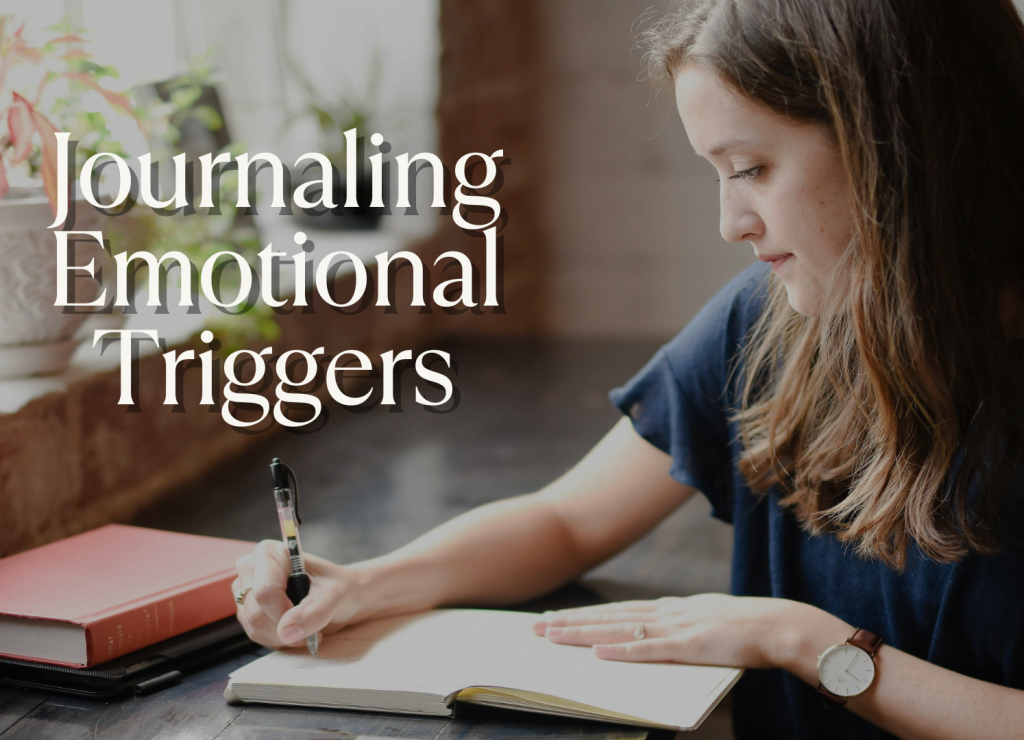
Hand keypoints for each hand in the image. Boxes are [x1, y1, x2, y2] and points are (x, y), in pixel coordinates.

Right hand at [232, 540, 367, 648]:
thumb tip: (287, 631)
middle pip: (256, 612)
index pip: (265, 592)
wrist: (341, 597)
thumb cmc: (339, 587)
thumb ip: (315, 611)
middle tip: (312, 627)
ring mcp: (245, 590)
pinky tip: (294, 630)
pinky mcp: (246, 610)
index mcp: (270, 553)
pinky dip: (278, 639)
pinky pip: (256, 635)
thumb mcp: (337, 595)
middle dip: (286, 628)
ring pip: (254, 627)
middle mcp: (251, 568)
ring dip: (283, 636)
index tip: (307, 619)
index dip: (284, 613)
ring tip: (306, 627)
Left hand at [532, 594, 826, 669]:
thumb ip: (681, 627)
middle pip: (608, 617)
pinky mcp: (686, 646)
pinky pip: (646, 650)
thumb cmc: (747, 629)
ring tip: (552, 636)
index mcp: (671, 608)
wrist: (778, 625)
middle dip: (570, 622)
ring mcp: (674, 627)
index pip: (617, 610)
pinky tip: (596, 652)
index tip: (556, 618)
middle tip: (536, 628)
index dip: (585, 615)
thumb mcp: (707, 621)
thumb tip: (660, 635)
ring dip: (582, 633)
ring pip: (617, 629)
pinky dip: (619, 650)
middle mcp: (666, 612)